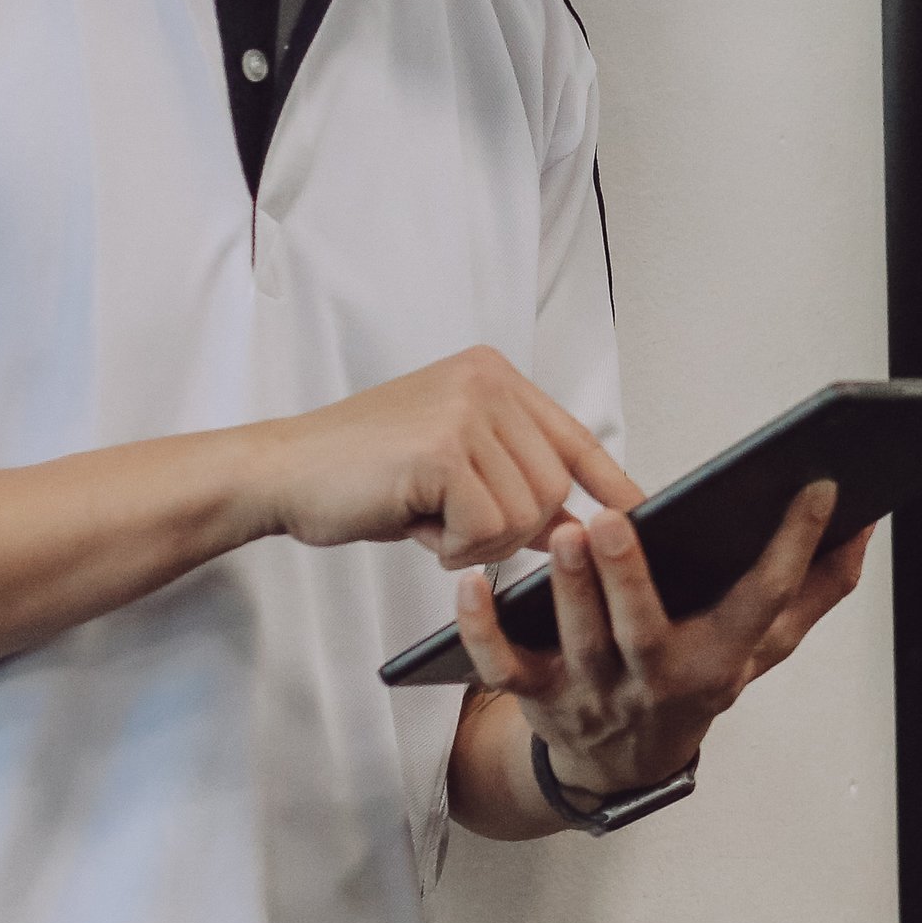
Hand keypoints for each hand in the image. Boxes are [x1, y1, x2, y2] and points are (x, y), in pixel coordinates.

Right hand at [243, 346, 639, 569]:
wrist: (281, 472)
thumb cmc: (364, 475)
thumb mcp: (451, 466)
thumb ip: (512, 481)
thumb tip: (578, 523)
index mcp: (492, 375)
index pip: (573, 435)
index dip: (610, 482)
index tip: (640, 515)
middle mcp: (486, 381)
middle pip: (554, 487)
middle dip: (513, 530)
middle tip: (453, 527)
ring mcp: (464, 411)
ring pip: (526, 513)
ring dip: (479, 541)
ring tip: (429, 521)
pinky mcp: (441, 450)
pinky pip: (488, 529)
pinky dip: (454, 547)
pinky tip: (416, 526)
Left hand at [452, 476, 874, 801]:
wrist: (621, 766)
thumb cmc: (696, 681)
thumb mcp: (763, 647)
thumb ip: (815, 588)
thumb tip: (865, 524)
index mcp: (720, 660)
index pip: (763, 601)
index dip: (795, 546)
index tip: (817, 486)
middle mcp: (657, 681)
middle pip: (644, 632)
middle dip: (629, 579)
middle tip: (615, 520)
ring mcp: (594, 692)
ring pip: (578, 644)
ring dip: (568, 591)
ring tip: (563, 534)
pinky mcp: (537, 695)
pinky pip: (503, 668)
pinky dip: (482, 631)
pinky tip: (470, 585)